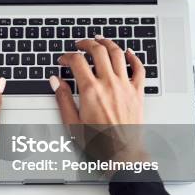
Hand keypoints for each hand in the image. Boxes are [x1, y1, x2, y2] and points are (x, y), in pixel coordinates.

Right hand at [51, 36, 147, 166]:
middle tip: (80, 44)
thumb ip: (63, 98)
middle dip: (86, 44)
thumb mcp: (72, 122)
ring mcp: (125, 86)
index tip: (63, 60)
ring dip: (107, 43)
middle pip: (98, 51)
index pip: (77, 62)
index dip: (67, 57)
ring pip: (118, 54)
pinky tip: (128, 53)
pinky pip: (139, 68)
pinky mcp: (137, 92)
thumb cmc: (97, 142)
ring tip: (100, 40)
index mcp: (90, 91)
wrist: (121, 154)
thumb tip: (55, 81)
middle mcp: (109, 84)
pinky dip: (133, 57)